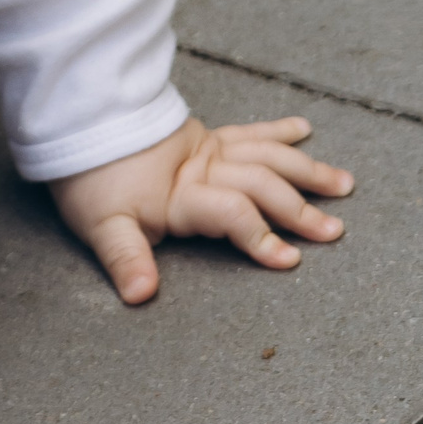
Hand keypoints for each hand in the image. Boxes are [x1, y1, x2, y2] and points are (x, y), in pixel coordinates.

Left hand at [49, 115, 353, 304]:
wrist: (79, 128)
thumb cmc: (88, 181)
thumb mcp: (100, 226)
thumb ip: (126, 258)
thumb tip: (141, 295)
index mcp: (183, 195)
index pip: (233, 213)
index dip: (261, 236)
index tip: (290, 259)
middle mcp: (204, 169)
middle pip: (261, 184)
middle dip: (299, 209)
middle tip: (334, 231)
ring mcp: (208, 150)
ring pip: (266, 155)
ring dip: (305, 169)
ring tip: (344, 184)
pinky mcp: (205, 137)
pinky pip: (248, 130)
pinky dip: (277, 130)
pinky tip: (303, 128)